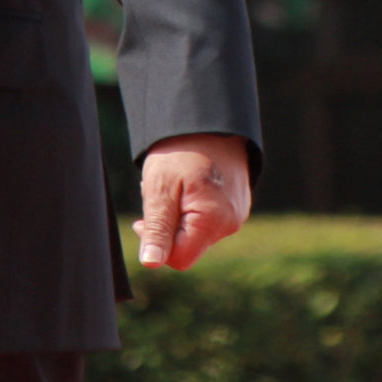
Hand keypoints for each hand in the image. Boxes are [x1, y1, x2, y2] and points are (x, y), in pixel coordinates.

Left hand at [136, 132, 252, 271]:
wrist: (210, 119)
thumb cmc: (182, 150)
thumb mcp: (160, 188)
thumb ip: (157, 228)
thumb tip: (151, 262)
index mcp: (213, 221)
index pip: (179, 258)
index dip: (157, 244)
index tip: (144, 220)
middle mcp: (230, 223)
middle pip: (188, 246)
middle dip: (168, 227)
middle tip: (161, 193)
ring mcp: (237, 214)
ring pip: (196, 233)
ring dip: (179, 216)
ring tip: (175, 185)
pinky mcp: (237, 205)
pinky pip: (208, 220)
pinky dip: (192, 208)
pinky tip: (188, 184)